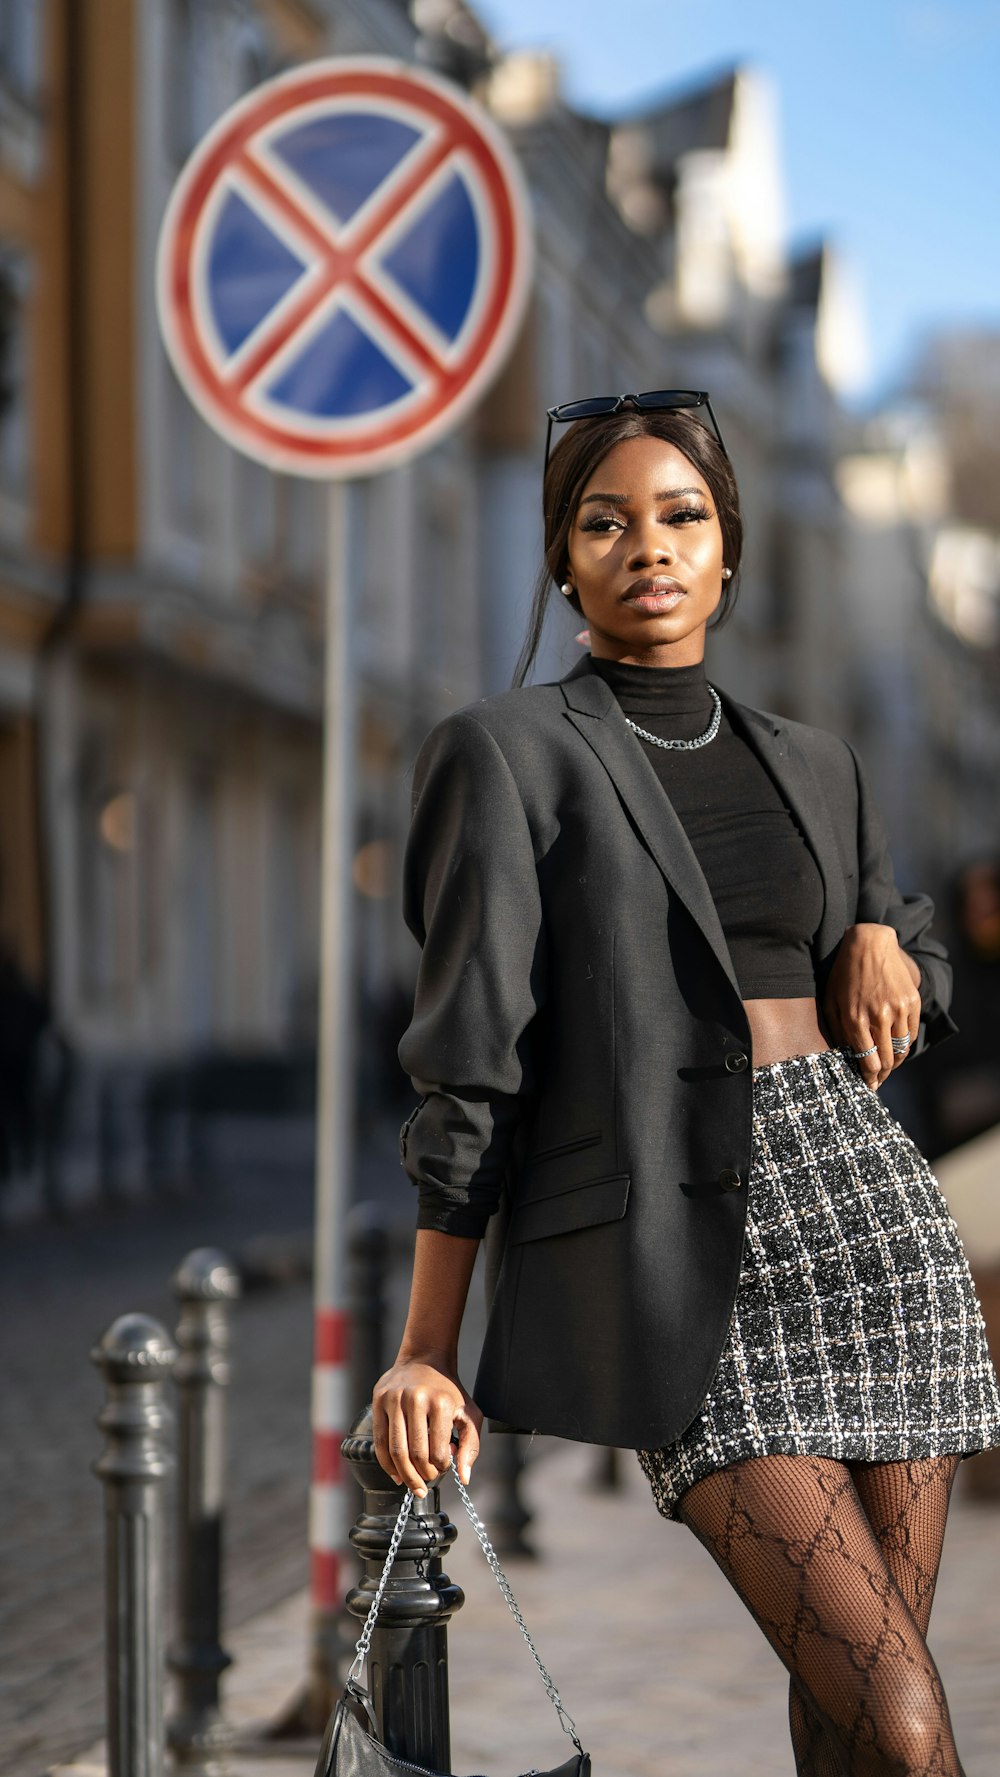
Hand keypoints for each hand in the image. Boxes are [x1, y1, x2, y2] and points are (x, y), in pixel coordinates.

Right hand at [372, 1357, 482, 1495]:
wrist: (425, 1359)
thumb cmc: (449, 1391)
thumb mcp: (469, 1413)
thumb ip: (471, 1446)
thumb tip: (463, 1478)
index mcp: (440, 1403)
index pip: (438, 1451)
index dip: (441, 1468)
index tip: (443, 1468)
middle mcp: (415, 1399)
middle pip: (415, 1454)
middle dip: (422, 1475)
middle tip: (426, 1483)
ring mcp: (394, 1399)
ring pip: (395, 1450)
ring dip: (404, 1474)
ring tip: (412, 1484)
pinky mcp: (379, 1401)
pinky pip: (380, 1441)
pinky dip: (387, 1463)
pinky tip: (396, 1473)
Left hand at [821, 923, 920, 1089]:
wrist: (870, 944)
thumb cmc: (844, 974)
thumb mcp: (831, 1001)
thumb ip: (836, 1030)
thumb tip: (843, 1058)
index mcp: (855, 1019)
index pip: (866, 1062)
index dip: (868, 1078)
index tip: (868, 1085)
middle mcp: (878, 1017)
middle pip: (886, 1061)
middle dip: (881, 1075)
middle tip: (877, 1081)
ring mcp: (898, 1009)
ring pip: (901, 1050)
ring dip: (894, 1063)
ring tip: (887, 1067)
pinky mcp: (912, 1001)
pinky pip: (911, 1034)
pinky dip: (904, 1045)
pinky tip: (895, 1047)